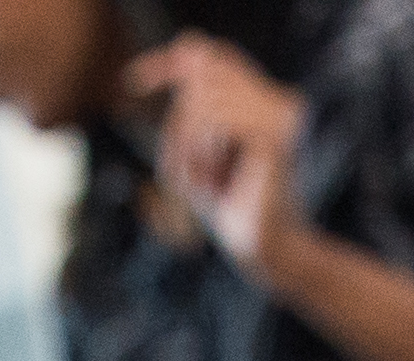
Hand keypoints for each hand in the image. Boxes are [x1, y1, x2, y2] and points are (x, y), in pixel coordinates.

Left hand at [129, 36, 310, 283]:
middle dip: (177, 123)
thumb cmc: (232, 204)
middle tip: (177, 172)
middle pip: (203, 76)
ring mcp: (282, 117)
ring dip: (185, 143)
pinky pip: (215, 120)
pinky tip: (206, 182)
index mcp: (268, 99)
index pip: (216, 55)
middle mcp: (281, 100)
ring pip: (204, 98)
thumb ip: (193, 106)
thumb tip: (183, 58)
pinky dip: (197, 151)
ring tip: (194, 183)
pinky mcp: (275, 138)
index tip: (132, 83)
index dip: (170, 61)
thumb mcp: (201, 149)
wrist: (267, 252)